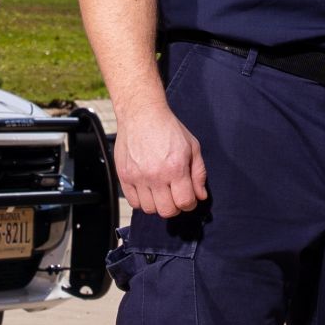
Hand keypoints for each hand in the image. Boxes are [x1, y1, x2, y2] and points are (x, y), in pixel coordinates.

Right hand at [116, 99, 206, 217]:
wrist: (141, 114)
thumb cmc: (168, 128)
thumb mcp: (192, 147)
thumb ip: (199, 173)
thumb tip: (200, 196)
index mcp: (175, 168)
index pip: (185, 202)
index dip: (190, 203)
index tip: (188, 197)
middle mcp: (155, 175)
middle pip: (167, 211)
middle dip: (175, 207)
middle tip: (175, 196)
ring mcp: (137, 177)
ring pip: (149, 209)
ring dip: (158, 204)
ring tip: (160, 191)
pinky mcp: (124, 176)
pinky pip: (133, 202)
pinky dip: (142, 201)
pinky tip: (147, 189)